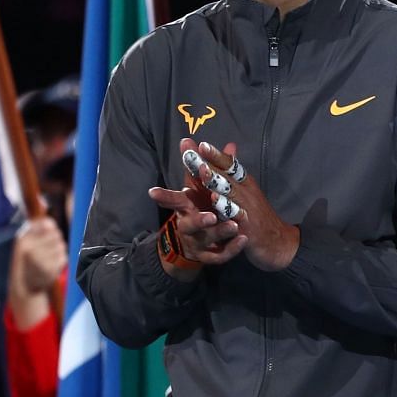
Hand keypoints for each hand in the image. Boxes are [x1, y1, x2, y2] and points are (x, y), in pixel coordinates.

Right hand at [8, 214, 66, 329]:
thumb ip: (37, 230)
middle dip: (55, 240)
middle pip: (56, 234)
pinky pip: (63, 257)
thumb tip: (51, 222)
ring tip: (47, 258)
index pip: (46, 224)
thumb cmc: (26, 261)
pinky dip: (60, 260)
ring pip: (61, 245)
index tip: (46, 235)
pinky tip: (50, 265)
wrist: (24, 286)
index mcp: (22, 240)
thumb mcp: (25, 243)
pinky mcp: (49, 269)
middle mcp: (29, 248)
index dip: (50, 229)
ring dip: (58, 250)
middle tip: (46, 249)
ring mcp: (39, 259)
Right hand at [148, 149, 246, 278]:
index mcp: (186, 207)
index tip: (153, 192)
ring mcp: (199, 242)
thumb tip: (205, 142)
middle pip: (189, 224)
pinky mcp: (209, 255)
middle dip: (199, 220)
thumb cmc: (197, 209)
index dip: (163, 196)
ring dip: (220, 232)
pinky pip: (220, 255)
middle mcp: (189, 224)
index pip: (173, 199)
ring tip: (234, 225)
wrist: (196, 245)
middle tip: (210, 216)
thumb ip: (203, 167)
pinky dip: (231, 248)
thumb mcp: (198, 189)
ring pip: (207, 239)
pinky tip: (243, 240)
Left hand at [185, 138, 299, 271]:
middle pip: (226, 174)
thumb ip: (232, 171)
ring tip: (202, 171)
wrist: (279, 243)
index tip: (198, 141)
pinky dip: (226, 208)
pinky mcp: (247, 227)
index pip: (229, 165)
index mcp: (244, 183)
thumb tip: (229, 146)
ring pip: (229, 192)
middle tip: (195, 149)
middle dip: (210, 161)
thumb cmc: (258, 216)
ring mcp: (247, 209)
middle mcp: (246, 192)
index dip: (214, 153)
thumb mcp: (247, 191)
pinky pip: (235, 216)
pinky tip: (214, 202)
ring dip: (216, 181)